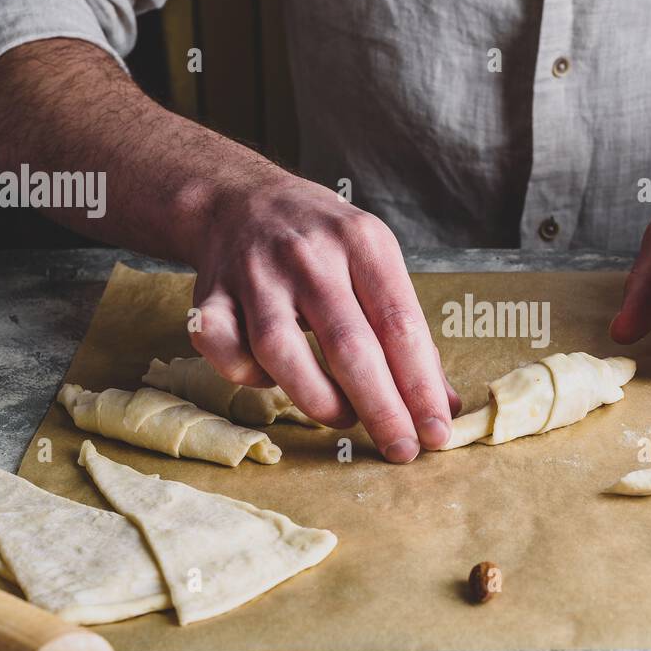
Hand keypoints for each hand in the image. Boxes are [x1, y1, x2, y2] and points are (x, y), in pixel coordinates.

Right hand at [187, 173, 460, 461]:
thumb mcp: (375, 263)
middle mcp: (308, 255)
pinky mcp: (207, 296)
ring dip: (318, 400)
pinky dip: (248, 377)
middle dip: (381, 408)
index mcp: (362, 242)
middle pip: (348, 345)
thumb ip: (408, 334)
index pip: (400, 324)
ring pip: (281, 352)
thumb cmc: (322, 244)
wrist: (238, 200)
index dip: (420, 386)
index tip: (436, 432)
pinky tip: (273, 379)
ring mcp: (254, 274)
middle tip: (401, 449)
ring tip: (344, 418)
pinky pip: (224, 351)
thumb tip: (442, 406)